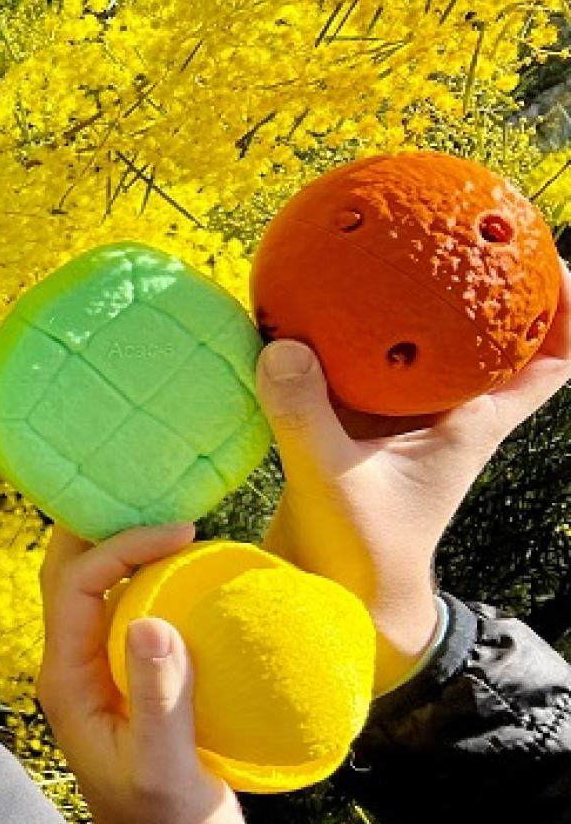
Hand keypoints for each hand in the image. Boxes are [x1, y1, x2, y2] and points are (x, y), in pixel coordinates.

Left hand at [36, 523, 250, 823]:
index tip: (182, 532)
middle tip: (172, 506)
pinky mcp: (136, 686)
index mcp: (66, 681)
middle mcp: (75, 670)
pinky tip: (205, 574)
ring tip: (189, 525)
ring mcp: (104, 677)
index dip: (119, 545)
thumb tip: (153, 621)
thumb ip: (160, 698)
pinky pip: (138, 616)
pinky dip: (162, 585)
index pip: (74, 585)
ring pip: (104, 590)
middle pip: (73, 575)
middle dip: (110, 529)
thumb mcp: (169, 768)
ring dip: (134, 552)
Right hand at [258, 260, 570, 688]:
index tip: (553, 259)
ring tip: (400, 243)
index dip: (568, 309)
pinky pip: (358, 360)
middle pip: (494, 335)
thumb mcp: (332, 481)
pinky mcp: (356, 421)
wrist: (337, 597)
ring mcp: (402, 416)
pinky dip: (348, 330)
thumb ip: (305, 415)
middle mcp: (447, 411)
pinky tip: (308, 300)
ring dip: (421, 300)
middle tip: (474, 226)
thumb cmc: (359, 552)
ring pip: (427, 343)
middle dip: (494, 282)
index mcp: (472, 423)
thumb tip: (281, 343)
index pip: (552, 360)